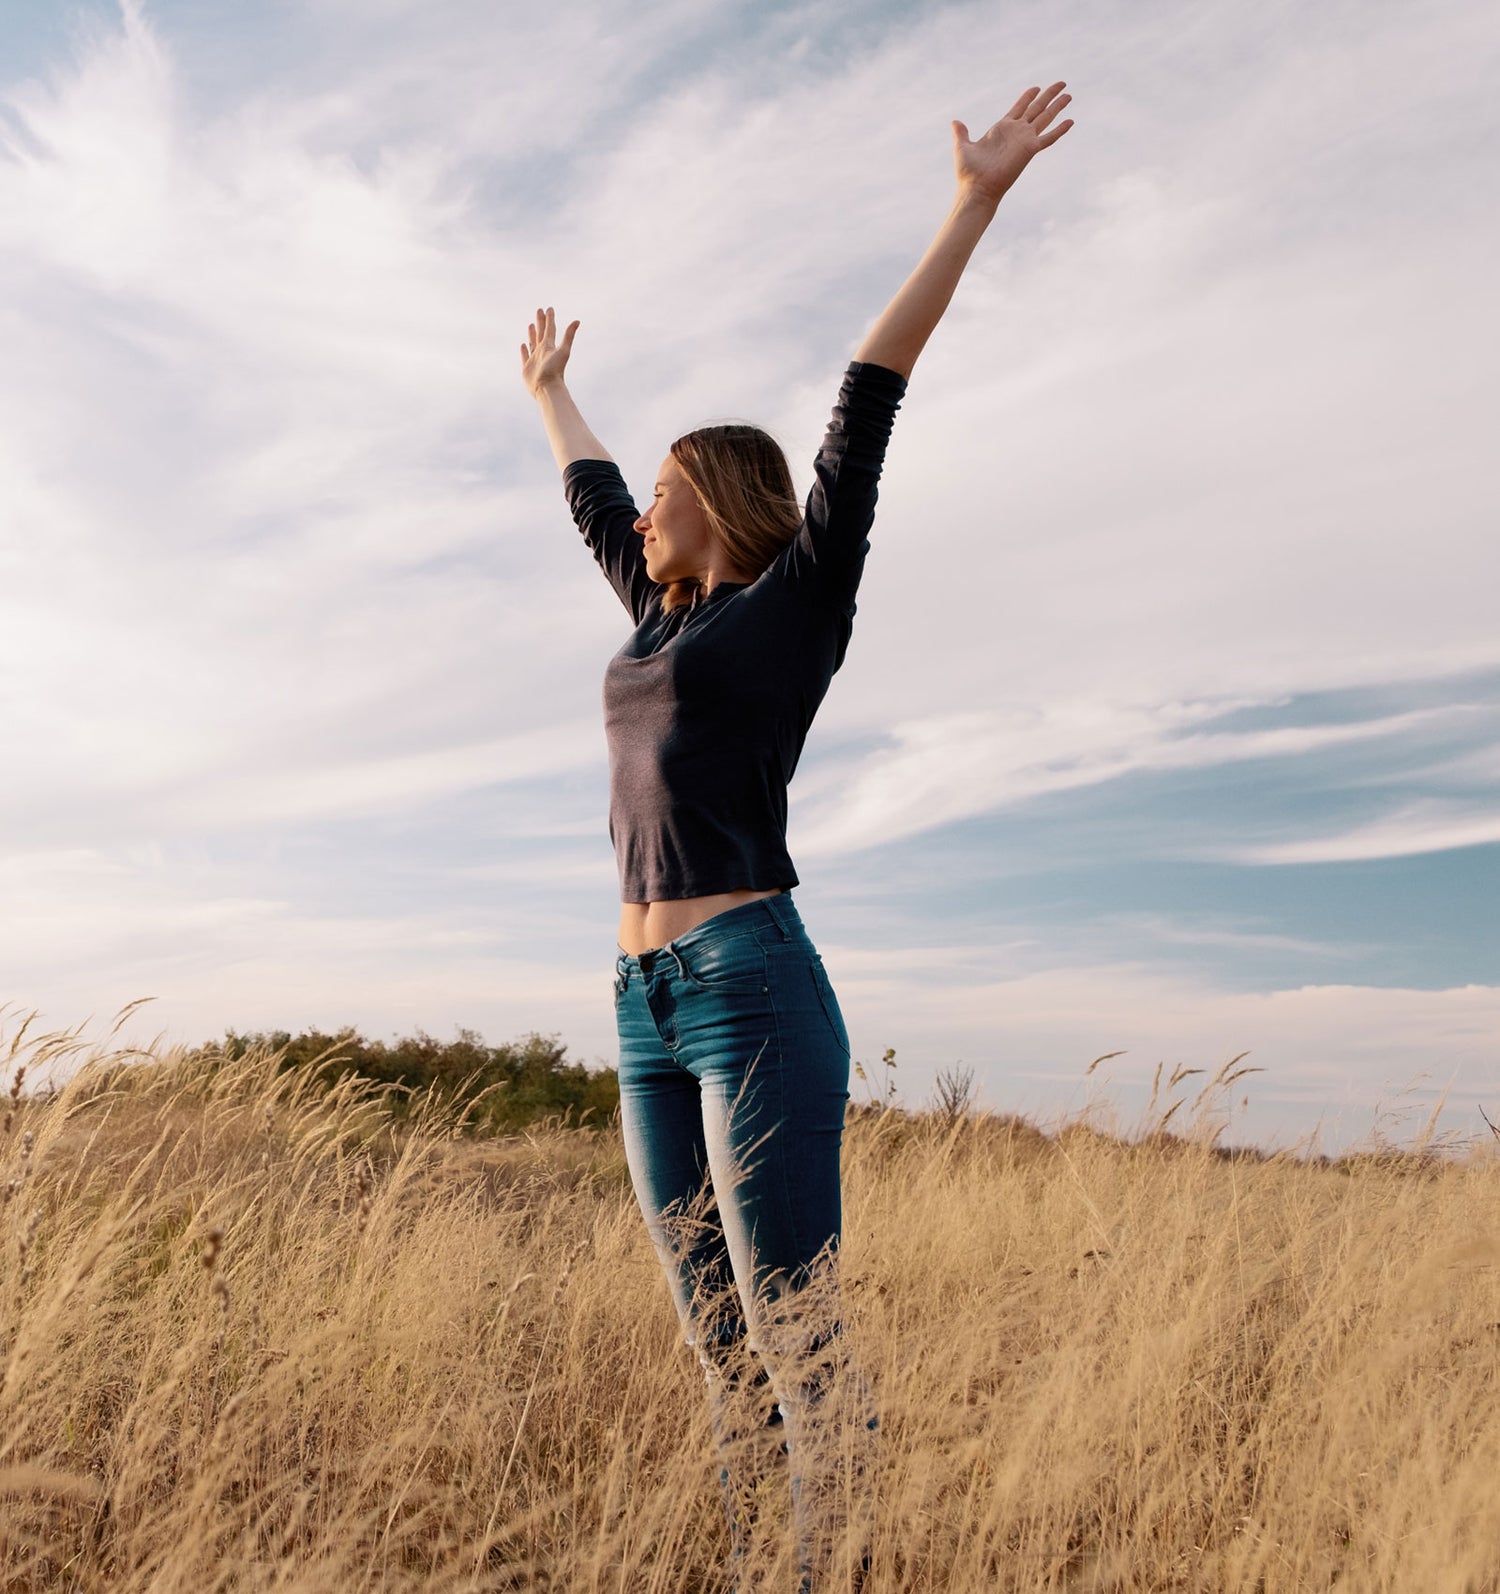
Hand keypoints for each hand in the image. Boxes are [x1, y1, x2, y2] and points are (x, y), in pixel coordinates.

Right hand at [519, 305, 578, 396]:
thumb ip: (569, 335)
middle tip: (539, 310)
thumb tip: (577, 320)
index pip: (550, 329)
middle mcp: (543, 352)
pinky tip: (524, 345)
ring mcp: (535, 360)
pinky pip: (525, 356)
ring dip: (532, 334)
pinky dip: (524, 350)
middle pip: (541, 333)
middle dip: (540, 322)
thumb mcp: (563, 350)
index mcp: (550, 347)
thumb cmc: (555, 370)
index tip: (549, 308)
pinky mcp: (527, 368)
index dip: (549, 319)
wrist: (547, 388)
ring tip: (531, 325)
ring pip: (533, 343)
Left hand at [953, 82, 1073, 203]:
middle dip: (1049, 95)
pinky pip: (1048, 138)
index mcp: (1002, 128)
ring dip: (1057, 107)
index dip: (1028, 96)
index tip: (1037, 87)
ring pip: (1045, 118)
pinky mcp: (1029, 150)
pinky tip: (1071, 121)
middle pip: (1036, 108)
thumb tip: (955, 122)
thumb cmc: (969, 173)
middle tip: (1062, 83)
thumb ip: (961, 133)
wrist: (976, 189)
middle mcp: (1016, 132)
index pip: (1019, 107)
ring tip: (1069, 95)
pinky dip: (1059, 130)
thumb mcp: (963, 147)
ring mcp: (1024, 140)